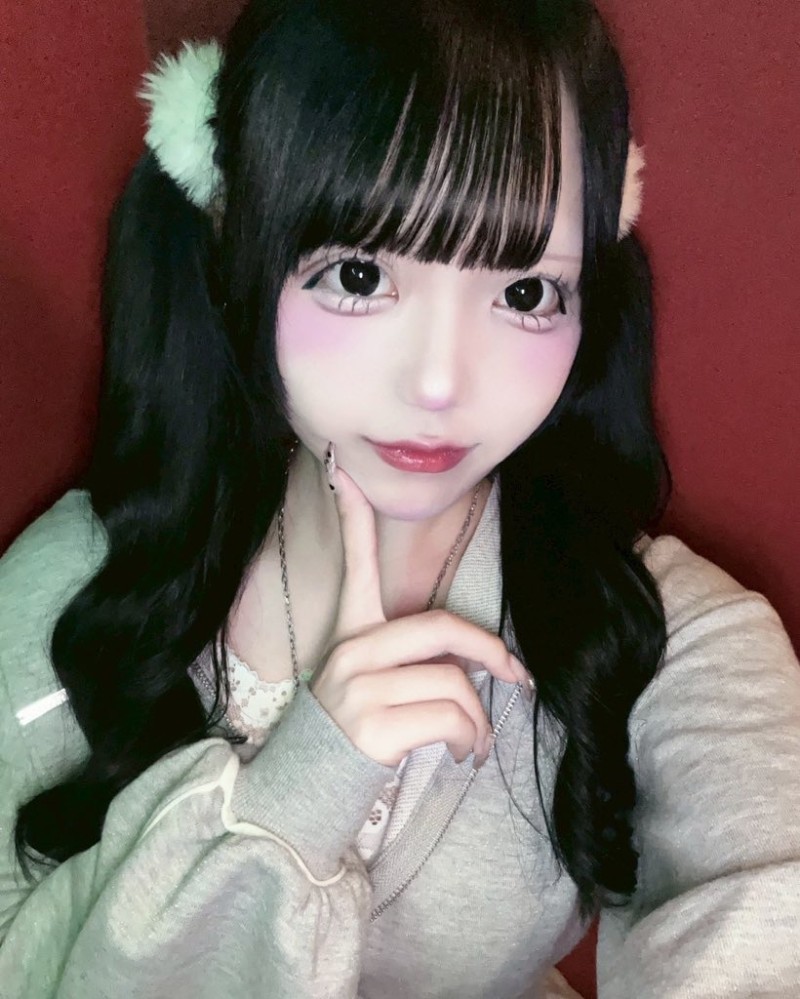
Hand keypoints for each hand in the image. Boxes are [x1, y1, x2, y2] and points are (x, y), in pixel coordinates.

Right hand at [310, 443, 530, 767]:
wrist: (307, 789)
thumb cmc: (351, 731)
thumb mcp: (369, 683)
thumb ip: (412, 659)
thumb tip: (479, 662)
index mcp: (351, 633)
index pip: (355, 565)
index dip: (352, 516)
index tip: (342, 468)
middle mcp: (352, 651)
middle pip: (442, 629)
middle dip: (491, 652)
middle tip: (515, 676)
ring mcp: (359, 689)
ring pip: (454, 684)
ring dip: (480, 720)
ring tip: (474, 741)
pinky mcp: (372, 728)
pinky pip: (450, 719)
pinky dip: (470, 741)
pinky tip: (462, 754)